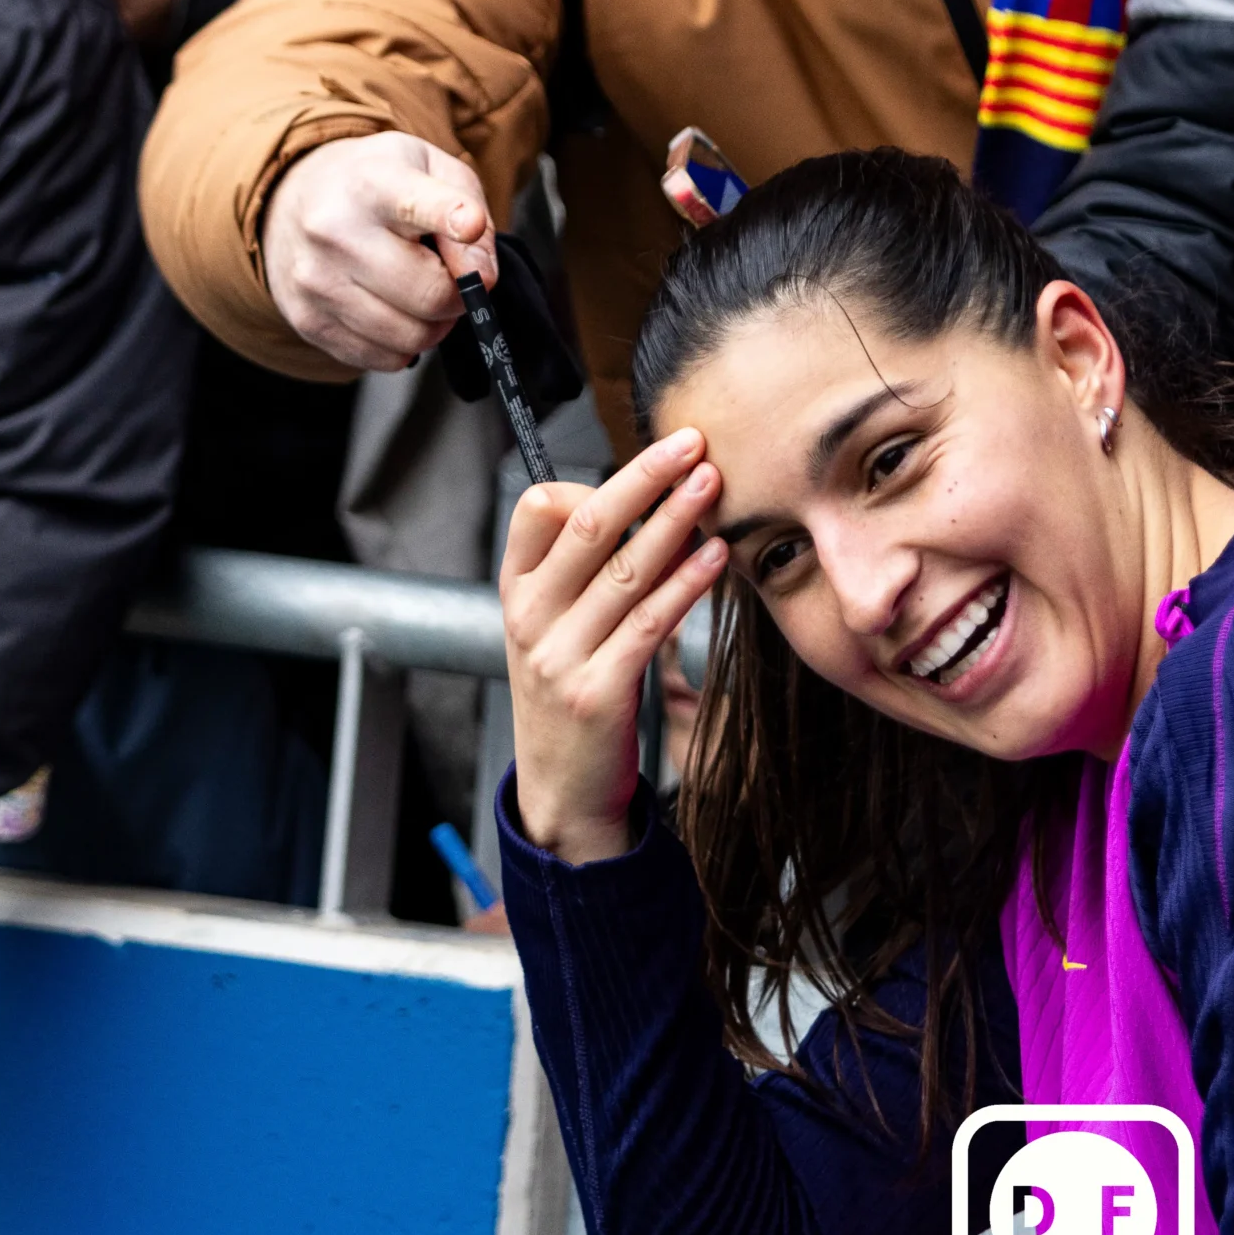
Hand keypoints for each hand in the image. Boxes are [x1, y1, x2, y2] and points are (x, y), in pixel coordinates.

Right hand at [261, 132, 501, 371]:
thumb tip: (481, 278)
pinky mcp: (308, 321)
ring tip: (419, 291)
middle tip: (451, 278)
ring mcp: (315, 280)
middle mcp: (333, 230)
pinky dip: (404, 343)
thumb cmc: (376, 187)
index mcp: (370, 184)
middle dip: (459, 294)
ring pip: (413, 337)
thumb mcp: (432, 171)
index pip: (414, 205)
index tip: (470, 223)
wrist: (292, 200)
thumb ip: (473, 217)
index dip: (449, 216)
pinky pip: (387, 359)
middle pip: (431, 294)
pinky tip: (390, 308)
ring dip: (434, 324)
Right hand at [502, 428, 730, 864]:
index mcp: (516, 593)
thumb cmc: (573, 697)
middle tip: (690, 442)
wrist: (562, 793)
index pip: (537, 509)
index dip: (595, 482)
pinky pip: (648, 624)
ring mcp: (558, 657)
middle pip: (587, 526)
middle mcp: (530, 619)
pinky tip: (717, 559)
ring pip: (624, 570)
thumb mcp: (558, 631)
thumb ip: (587, 575)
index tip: (650, 467)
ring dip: (675, 521)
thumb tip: (653, 505)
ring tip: (714, 486)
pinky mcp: (597, 693)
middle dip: (643, 477)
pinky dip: (686, 584)